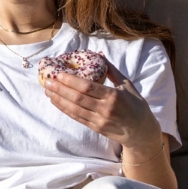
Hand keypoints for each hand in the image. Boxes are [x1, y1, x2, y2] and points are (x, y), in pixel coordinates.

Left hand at [43, 62, 162, 157]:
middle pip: (77, 98)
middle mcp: (105, 109)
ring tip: (48, 91)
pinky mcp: (95, 128)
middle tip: (47, 81)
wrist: (141, 132)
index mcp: (113, 96)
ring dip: (59, 100)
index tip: (59, 74)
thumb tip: (99, 56)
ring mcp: (99, 120)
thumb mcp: (127, 85)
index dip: (71, 81)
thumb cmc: (136, 105)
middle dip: (60, 90)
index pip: (87, 87)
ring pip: (74, 109)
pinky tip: (57, 102)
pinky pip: (77, 117)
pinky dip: (65, 109)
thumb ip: (112, 71)